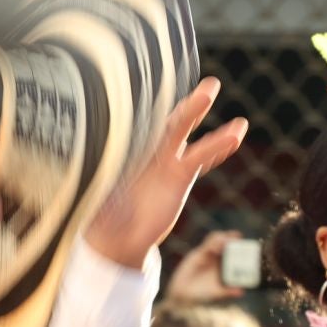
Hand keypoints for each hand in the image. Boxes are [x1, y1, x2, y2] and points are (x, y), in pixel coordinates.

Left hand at [85, 78, 247, 269]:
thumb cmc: (97, 212)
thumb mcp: (92, 195)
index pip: (136, 122)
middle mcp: (146, 150)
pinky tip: (235, 138)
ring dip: (213, 132)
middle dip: (188, 107)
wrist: (114, 238)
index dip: (150, 106)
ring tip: (239, 125)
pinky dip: (218, 149)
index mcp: (122, 149)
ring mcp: (165, 161)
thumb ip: (96, 182)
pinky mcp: (180, 176)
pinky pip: (201, 159)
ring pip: (189, 138)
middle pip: (167, 122)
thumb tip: (87, 174)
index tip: (162, 89)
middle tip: (210, 88)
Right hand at [163, 230, 244, 303]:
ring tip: (226, 241)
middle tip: (237, 238)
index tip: (247, 245)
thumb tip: (241, 292)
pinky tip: (214, 248)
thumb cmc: (201, 294)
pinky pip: (206, 243)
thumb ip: (227, 291)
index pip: (234, 250)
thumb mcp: (216, 292)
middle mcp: (217, 257)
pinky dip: (212, 242)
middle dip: (232, 237)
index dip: (240, 246)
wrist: (183, 294)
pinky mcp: (198, 253)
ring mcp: (208, 254)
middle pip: (227, 241)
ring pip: (216, 239)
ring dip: (222, 238)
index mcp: (225, 264)